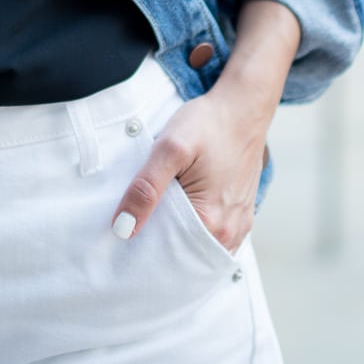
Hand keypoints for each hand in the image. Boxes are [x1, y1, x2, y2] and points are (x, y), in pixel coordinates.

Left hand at [110, 80, 267, 253]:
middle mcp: (230, 232)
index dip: (142, 250)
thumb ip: (146, 188)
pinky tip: (177, 214)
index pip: (167, 256)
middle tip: (132, 227)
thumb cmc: (209, 124)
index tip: (121, 238)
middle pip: (184, 255)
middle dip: (157, 248)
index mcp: (212, 223)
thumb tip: (123, 227)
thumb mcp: (169, 148)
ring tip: (153, 221)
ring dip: (176, 240)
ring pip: (198, 247)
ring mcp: (239, 225)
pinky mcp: (241, 215)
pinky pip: (212, 236)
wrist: (243, 106)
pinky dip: (192, 231)